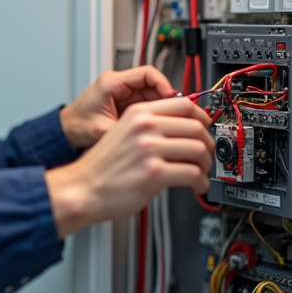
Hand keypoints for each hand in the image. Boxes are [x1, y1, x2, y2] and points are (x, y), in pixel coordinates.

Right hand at [45, 96, 213, 237]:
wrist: (83, 188)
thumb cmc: (101, 166)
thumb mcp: (121, 131)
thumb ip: (148, 125)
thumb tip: (181, 128)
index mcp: (138, 114)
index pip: (184, 104)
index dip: (202, 117)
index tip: (206, 126)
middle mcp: (144, 127)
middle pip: (197, 126)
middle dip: (208, 143)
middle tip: (206, 154)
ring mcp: (149, 149)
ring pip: (199, 150)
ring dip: (205, 164)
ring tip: (200, 172)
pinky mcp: (154, 173)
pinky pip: (193, 174)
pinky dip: (200, 183)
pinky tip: (194, 186)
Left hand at [59, 65, 175, 149]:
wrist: (67, 130)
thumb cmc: (78, 125)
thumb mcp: (103, 129)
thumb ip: (126, 129)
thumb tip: (150, 131)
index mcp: (111, 82)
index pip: (147, 73)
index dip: (164, 84)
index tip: (174, 98)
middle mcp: (119, 84)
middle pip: (154, 84)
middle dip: (168, 98)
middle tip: (179, 113)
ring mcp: (124, 93)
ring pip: (154, 94)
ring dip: (164, 106)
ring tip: (171, 121)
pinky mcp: (127, 102)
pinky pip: (148, 103)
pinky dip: (157, 112)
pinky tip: (161, 124)